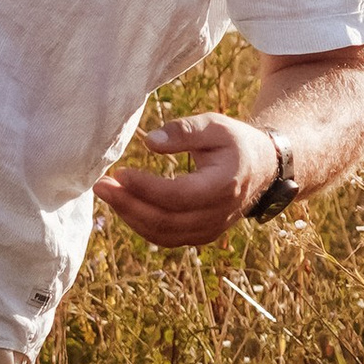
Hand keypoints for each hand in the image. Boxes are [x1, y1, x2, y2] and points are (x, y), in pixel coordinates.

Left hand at [93, 111, 279, 251]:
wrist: (263, 168)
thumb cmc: (235, 141)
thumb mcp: (214, 125)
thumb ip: (183, 131)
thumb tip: (149, 142)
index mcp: (224, 186)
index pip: (178, 196)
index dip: (146, 188)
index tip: (119, 173)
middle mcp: (219, 214)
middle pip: (167, 221)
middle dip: (128, 206)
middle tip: (100, 186)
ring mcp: (211, 229)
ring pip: (165, 235)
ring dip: (131, 217)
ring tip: (106, 194)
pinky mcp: (203, 234)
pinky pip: (168, 238)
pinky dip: (143, 226)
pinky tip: (124, 206)